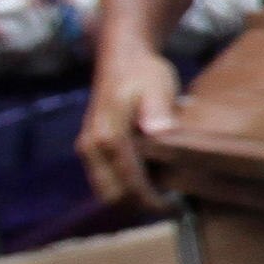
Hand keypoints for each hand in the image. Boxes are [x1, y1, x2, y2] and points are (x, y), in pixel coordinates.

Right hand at [79, 43, 183, 208]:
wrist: (123, 57)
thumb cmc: (143, 73)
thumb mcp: (156, 86)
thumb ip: (157, 111)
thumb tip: (158, 132)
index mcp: (107, 136)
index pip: (128, 183)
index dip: (151, 200)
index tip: (175, 205)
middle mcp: (90, 147)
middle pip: (112, 196)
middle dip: (140, 205)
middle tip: (172, 204)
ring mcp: (88, 149)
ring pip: (106, 191)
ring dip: (131, 198)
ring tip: (165, 195)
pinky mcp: (91, 149)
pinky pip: (105, 180)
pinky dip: (125, 187)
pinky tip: (152, 181)